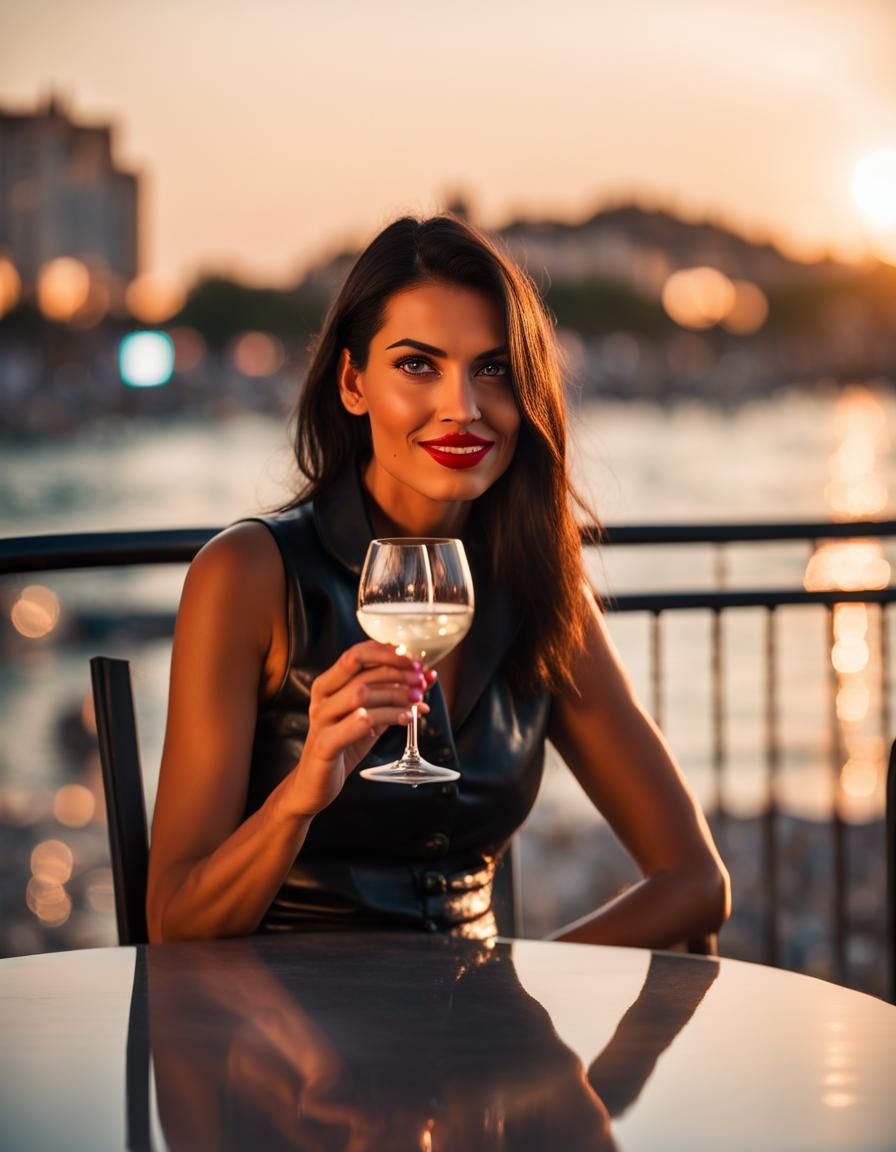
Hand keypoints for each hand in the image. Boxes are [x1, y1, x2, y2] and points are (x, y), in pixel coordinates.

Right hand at [287, 641, 432, 817]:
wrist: (313, 783)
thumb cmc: (342, 744)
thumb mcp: (368, 715)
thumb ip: (390, 696)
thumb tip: (425, 677)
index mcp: (328, 685)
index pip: (355, 655)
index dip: (386, 653)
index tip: (413, 659)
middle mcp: (321, 698)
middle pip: (362, 673)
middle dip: (398, 674)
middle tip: (422, 681)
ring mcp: (321, 721)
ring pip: (360, 694)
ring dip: (394, 695)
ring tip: (418, 702)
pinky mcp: (325, 744)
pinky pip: (357, 724)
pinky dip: (385, 717)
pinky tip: (405, 719)